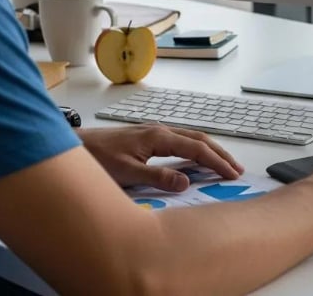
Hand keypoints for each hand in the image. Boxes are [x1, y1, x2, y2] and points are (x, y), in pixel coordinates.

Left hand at [78, 125, 243, 191]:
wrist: (75, 146)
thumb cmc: (97, 159)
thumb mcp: (126, 173)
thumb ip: (156, 178)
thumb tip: (186, 182)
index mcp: (158, 137)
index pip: (196, 149)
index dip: (217, 162)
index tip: (232, 175)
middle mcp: (160, 130)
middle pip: (199, 139)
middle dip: (220, 154)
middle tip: (238, 170)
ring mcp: (155, 132)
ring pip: (191, 138)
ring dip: (210, 150)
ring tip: (224, 164)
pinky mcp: (149, 138)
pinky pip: (181, 141)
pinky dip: (196, 150)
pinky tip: (196, 159)